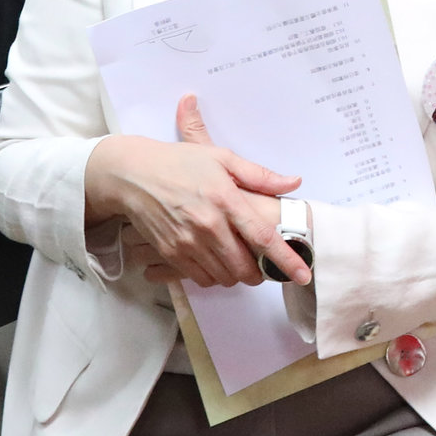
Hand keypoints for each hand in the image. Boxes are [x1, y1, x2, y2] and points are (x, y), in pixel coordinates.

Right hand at [84, 95, 304, 287]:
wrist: (132, 174)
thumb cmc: (179, 162)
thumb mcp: (221, 158)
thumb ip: (259, 175)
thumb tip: (294, 182)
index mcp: (225, 199)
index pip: (263, 237)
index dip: (286, 259)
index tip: (304, 274)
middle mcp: (208, 225)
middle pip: (245, 266)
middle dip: (261, 272)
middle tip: (263, 264)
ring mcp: (188, 242)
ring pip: (225, 277)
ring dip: (238, 275)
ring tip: (240, 262)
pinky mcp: (171, 253)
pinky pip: (202, 278)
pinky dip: (214, 276)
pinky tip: (216, 261)